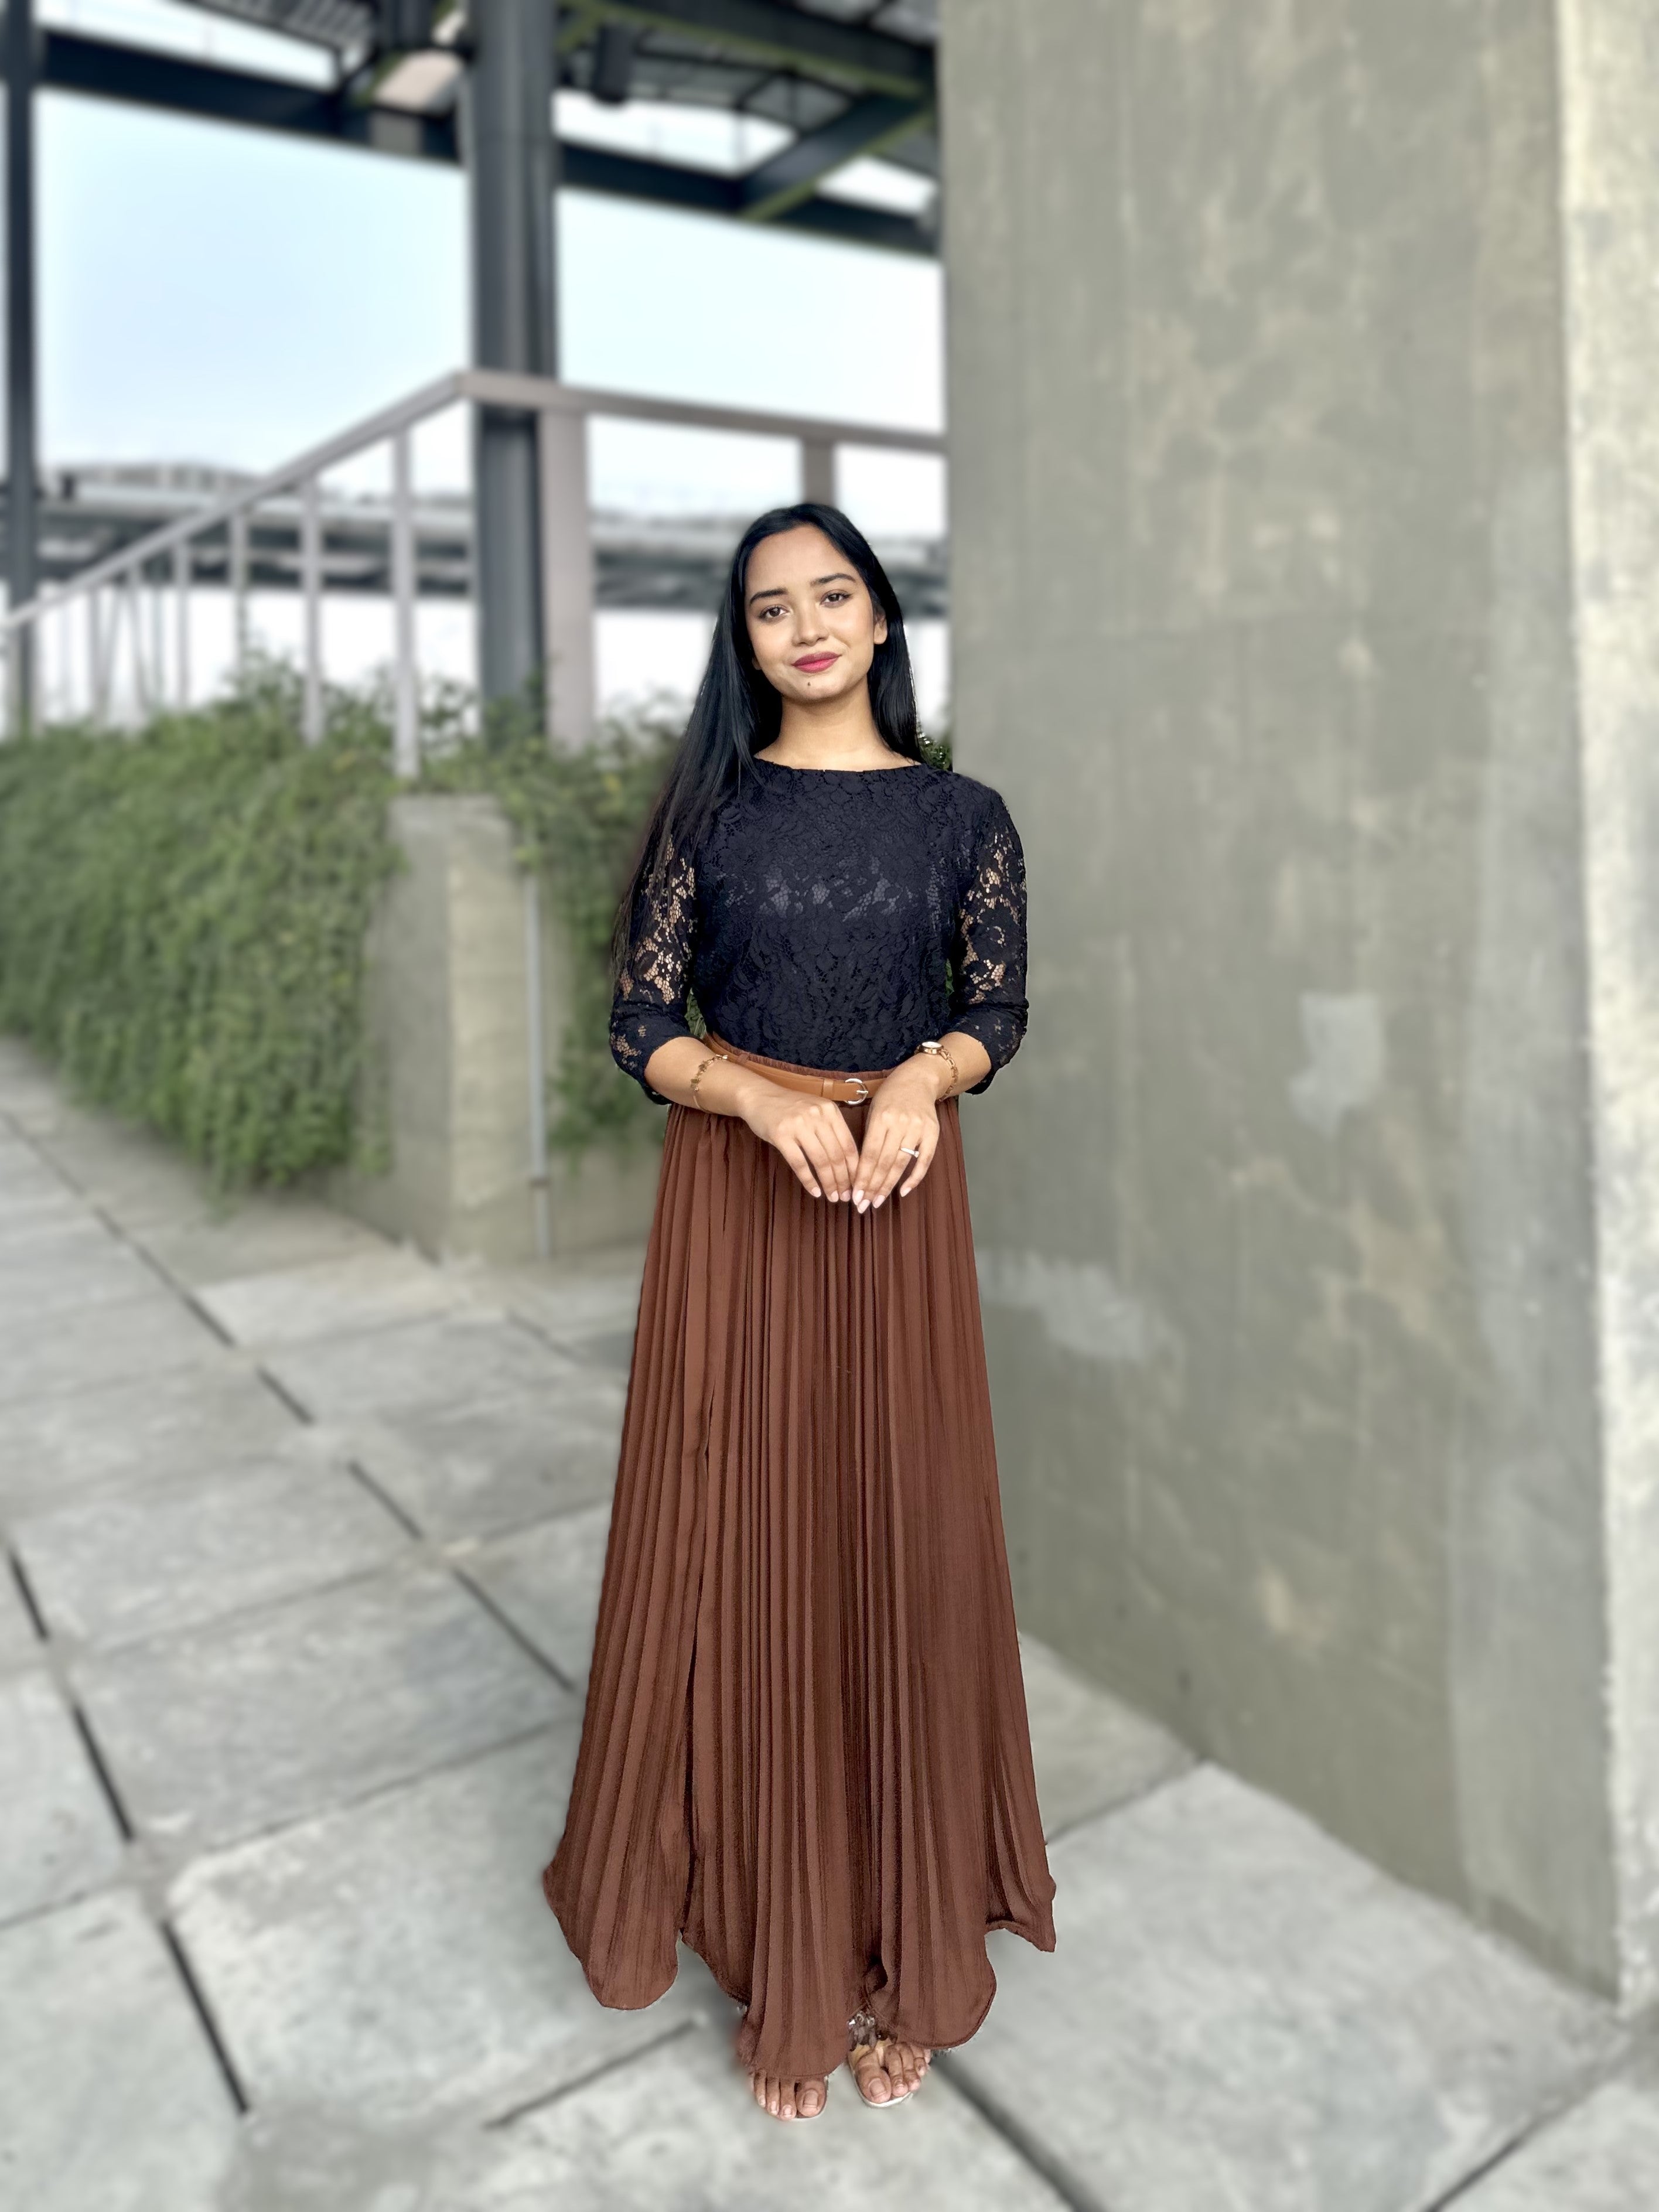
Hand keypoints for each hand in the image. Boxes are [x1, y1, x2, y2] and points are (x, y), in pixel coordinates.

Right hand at [742, 1082, 859, 1202]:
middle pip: (836, 1155)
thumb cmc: (790, 1107)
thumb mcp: (816, 1111)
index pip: (849, 1145)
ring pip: (820, 1161)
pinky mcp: (781, 1135)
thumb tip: (849, 1163)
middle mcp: (817, 1116)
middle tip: (845, 1197)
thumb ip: (831, 1130)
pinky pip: (799, 1163)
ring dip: (828, 1183)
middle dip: (843, 1180)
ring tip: (832, 1196)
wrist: (759, 1095)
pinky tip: (815, 1191)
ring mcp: (799, 1125)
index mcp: (830, 1111)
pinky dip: (808, 1181)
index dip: (854, 1169)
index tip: (857, 1184)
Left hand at [850, 1059, 945, 1210]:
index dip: (862, 1177)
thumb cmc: (890, 1096)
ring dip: (889, 1186)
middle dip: (873, 1186)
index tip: (855, 1195)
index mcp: (881, 1117)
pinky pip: (925, 1160)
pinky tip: (904, 1191)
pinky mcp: (933, 1132)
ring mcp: (918, 1128)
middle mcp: (899, 1123)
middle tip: (863, 1205)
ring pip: (902, 1163)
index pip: (870, 1154)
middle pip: (884, 1162)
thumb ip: (869, 1137)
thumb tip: (860, 1171)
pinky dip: (915, 1177)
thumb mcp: (873, 1111)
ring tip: (878, 1201)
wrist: (918, 1079)